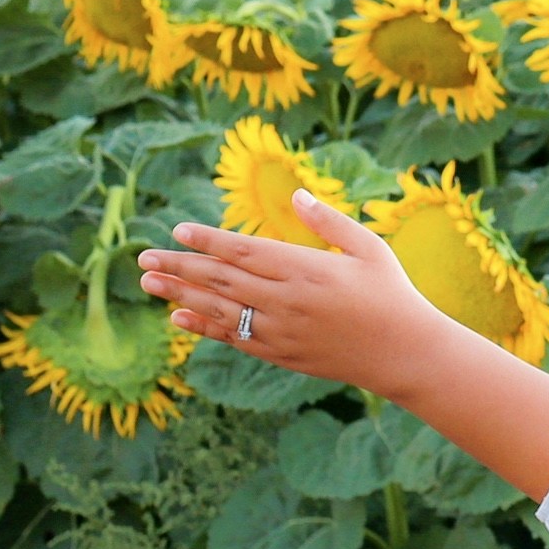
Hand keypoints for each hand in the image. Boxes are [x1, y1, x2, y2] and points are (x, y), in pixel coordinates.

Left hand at [136, 191, 452, 400]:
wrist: (404, 352)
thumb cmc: (392, 294)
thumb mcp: (369, 248)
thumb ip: (329, 222)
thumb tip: (297, 195)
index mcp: (306, 269)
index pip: (244, 251)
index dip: (208, 241)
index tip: (177, 231)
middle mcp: (286, 300)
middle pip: (221, 280)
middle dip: (180, 266)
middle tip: (143, 257)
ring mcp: (280, 330)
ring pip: (219, 310)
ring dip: (180, 295)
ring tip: (149, 283)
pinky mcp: (281, 354)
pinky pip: (233, 338)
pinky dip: (203, 327)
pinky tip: (179, 317)